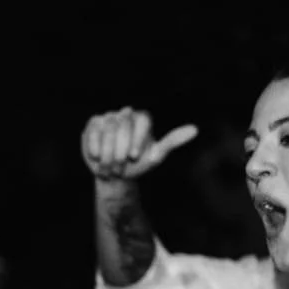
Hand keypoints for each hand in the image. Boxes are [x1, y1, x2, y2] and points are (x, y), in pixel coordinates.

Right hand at [82, 107, 197, 182]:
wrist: (115, 174)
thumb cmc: (138, 164)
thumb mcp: (156, 156)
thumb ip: (172, 141)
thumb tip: (195, 130)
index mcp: (143, 118)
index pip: (140, 122)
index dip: (135, 141)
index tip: (133, 157)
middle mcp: (126, 113)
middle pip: (122, 126)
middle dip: (120, 150)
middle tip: (120, 166)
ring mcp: (108, 117)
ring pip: (107, 130)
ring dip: (108, 152)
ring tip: (110, 165)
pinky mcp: (93, 124)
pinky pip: (93, 132)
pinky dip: (95, 147)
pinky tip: (97, 157)